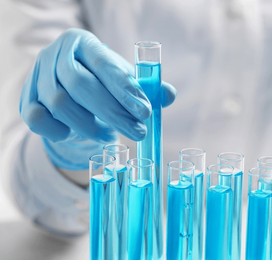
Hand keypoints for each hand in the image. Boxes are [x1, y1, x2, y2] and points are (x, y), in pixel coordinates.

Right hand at [20, 28, 175, 168]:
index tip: (145, 113)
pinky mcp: (26, 99)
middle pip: (81, 85)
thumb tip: (168, 94)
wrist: (68, 88)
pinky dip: (58, 131)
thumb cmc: (103, 83)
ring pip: (60, 104)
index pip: (104, 64)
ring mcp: (37, 76)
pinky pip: (37, 120)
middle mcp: (56, 55)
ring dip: (89, 126)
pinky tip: (75, 134)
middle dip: (113, 113)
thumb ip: (147, 88)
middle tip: (138, 133)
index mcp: (85, 43)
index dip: (125, 90)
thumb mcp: (125, 81)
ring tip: (109, 135)